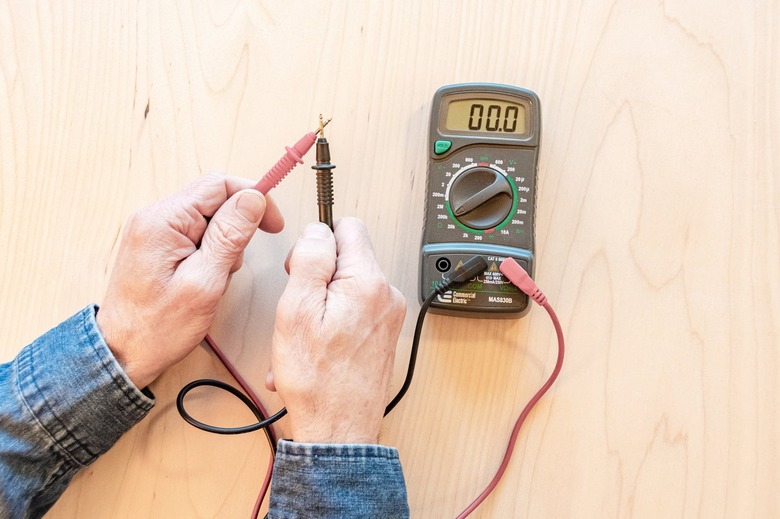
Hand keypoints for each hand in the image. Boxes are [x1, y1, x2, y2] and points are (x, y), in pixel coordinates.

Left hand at [97, 173, 283, 388]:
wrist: (121, 353)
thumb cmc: (158, 328)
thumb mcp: (205, 283)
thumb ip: (229, 237)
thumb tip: (252, 199)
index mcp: (163, 221)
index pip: (219, 184)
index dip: (254, 197)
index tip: (274, 224)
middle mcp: (153, 217)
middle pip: (213, 197)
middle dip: (238, 224)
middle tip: (239, 260)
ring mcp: (152, 230)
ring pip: (207, 215)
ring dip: (225, 241)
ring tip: (218, 276)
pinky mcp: (155, 243)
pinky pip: (194, 231)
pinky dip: (211, 249)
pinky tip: (208, 275)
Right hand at [267, 218, 405, 443]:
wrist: (339, 431)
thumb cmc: (318, 380)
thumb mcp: (297, 310)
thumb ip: (310, 260)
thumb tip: (318, 230)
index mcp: (368, 281)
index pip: (348, 227)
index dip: (317, 242)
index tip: (303, 268)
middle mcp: (387, 294)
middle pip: (347, 258)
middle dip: (317, 277)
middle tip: (299, 309)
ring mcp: (388, 316)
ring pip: (346, 288)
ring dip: (320, 305)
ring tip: (304, 337)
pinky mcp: (383, 334)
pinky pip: (353, 312)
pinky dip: (330, 324)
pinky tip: (314, 349)